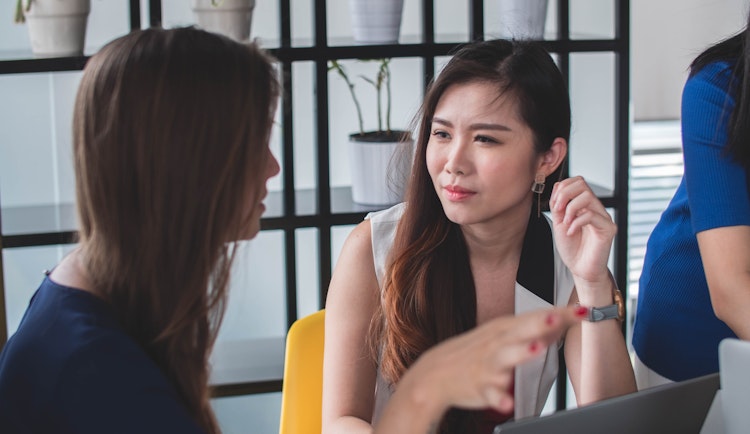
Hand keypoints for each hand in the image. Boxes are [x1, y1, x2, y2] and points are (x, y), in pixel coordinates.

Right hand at [394, 306, 586, 415]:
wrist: (436, 373)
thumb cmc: (474, 352)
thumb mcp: (502, 335)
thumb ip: (533, 330)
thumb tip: (564, 320)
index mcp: (505, 328)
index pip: (537, 317)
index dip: (561, 314)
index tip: (584, 310)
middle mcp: (497, 342)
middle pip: (521, 330)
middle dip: (539, 323)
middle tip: (558, 317)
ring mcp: (488, 364)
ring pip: (505, 358)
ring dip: (521, 352)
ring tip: (537, 349)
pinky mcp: (479, 386)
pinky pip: (490, 394)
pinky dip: (498, 398)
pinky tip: (507, 403)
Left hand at [549, 176, 615, 286]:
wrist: (580, 269)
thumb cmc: (572, 248)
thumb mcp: (559, 223)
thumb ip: (558, 205)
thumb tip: (558, 187)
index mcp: (584, 205)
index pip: (577, 181)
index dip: (563, 188)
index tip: (554, 205)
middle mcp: (596, 208)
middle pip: (582, 183)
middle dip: (565, 194)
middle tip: (558, 210)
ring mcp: (603, 217)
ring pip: (587, 196)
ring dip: (570, 208)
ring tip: (565, 223)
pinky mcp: (608, 229)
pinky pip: (592, 215)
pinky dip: (576, 222)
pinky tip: (571, 232)